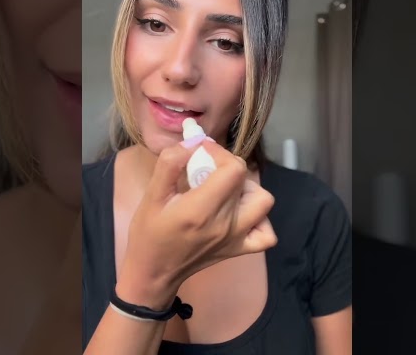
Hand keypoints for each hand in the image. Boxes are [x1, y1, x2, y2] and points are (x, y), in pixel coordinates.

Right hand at [117, 140, 276, 307]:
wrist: (153, 272)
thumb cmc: (149, 232)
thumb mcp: (151, 195)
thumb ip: (170, 164)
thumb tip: (193, 142)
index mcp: (201, 209)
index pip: (234, 169)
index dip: (220, 153)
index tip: (201, 153)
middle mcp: (225, 224)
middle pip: (245, 179)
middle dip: (225, 166)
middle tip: (205, 171)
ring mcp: (237, 239)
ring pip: (263, 200)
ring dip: (246, 188)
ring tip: (223, 190)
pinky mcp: (241, 250)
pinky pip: (266, 233)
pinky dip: (260, 218)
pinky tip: (241, 213)